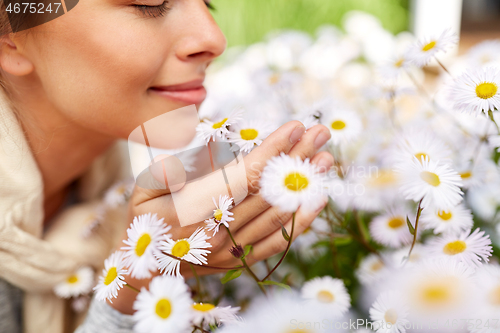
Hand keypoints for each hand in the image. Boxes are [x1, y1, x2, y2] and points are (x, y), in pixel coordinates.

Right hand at [111, 121, 332, 313]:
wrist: (145, 271)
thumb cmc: (146, 222)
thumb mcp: (144, 191)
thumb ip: (169, 170)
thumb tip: (196, 151)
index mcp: (196, 208)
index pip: (244, 174)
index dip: (273, 150)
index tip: (295, 127)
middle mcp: (220, 230)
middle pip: (268, 190)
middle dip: (297, 158)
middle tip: (321, 133)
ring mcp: (234, 249)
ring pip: (278, 214)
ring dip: (305, 185)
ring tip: (326, 159)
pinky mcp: (242, 261)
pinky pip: (278, 241)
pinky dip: (301, 220)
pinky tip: (318, 198)